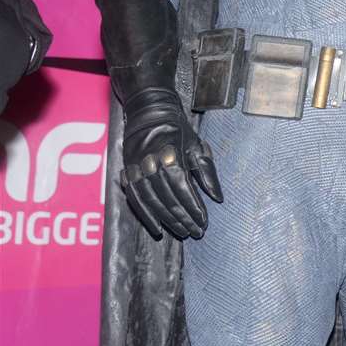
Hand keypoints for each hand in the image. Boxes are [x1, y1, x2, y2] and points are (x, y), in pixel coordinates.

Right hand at [119, 87, 222, 239]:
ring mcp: (136, 168)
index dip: (194, 208)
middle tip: (196, 232)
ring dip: (167, 220)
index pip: (183, 188)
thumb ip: (207, 173)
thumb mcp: (198, 146)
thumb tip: (218, 199)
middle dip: (184, 218)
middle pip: (168, 198)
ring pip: (152, 201)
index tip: (204, 222)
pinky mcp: (126, 172)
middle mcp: (151, 163)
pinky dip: (146, 215)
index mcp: (171, 154)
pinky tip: (157, 228)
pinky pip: (135, 198)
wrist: (148, 113)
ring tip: (182, 232)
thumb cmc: (178, 130)